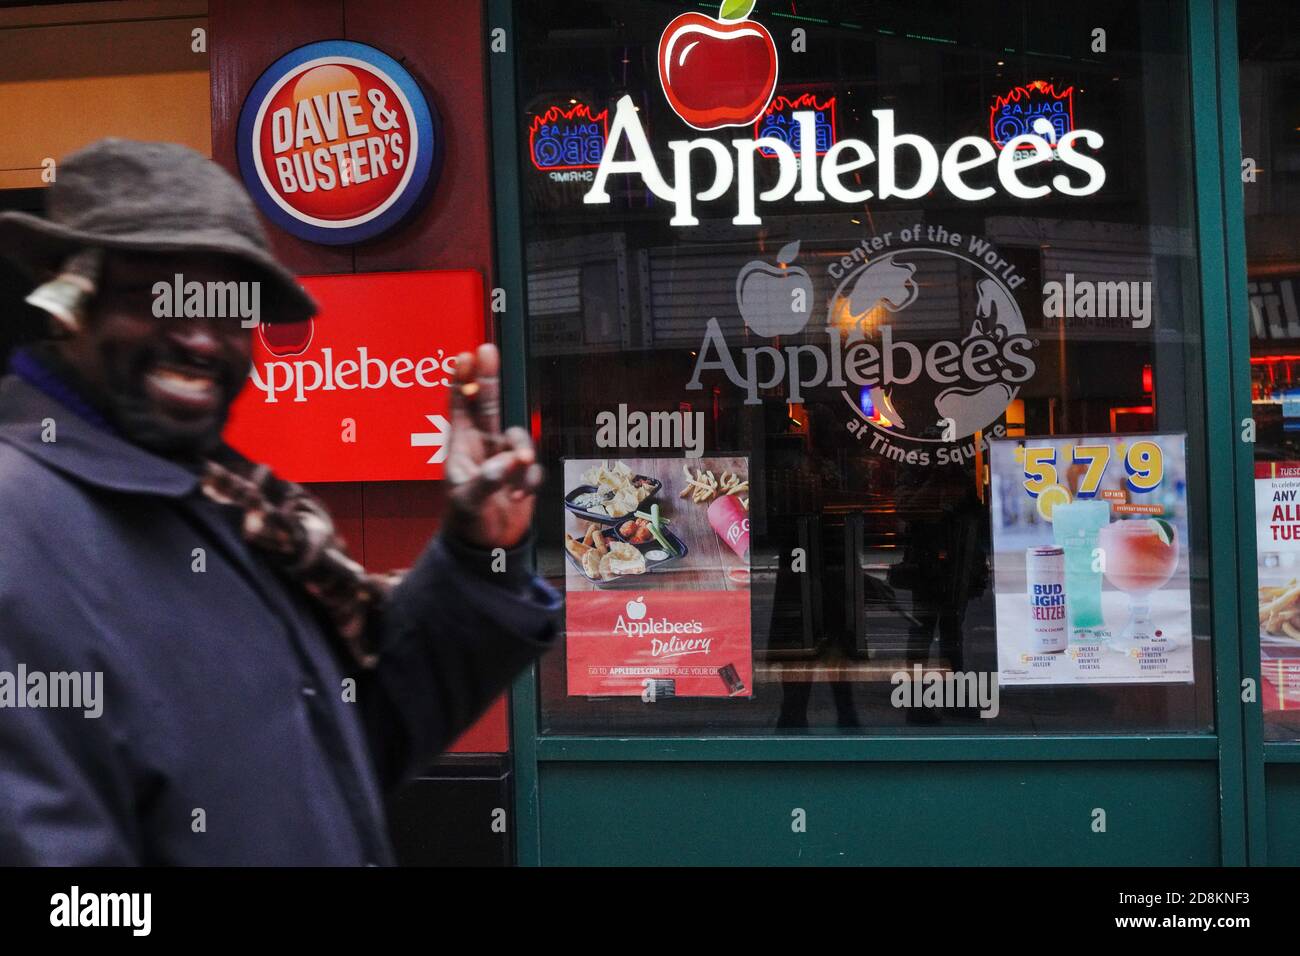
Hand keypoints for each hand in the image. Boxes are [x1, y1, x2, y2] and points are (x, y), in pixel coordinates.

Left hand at [443, 343, 542, 550]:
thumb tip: (509, 461)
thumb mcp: (469, 501)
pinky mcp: (522, 474)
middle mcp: (483, 446)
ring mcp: (504, 458)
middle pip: (487, 403)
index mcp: (461, 446)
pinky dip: (530, 480)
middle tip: (488, 349)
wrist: (487, 548)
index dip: (460, 381)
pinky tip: (519, 496)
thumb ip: (488, 479)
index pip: (458, 407)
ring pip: (520, 437)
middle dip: (488, 378)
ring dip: (521, 453)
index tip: (464, 357)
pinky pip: (533, 466)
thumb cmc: (467, 521)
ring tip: (518, 472)